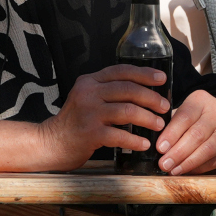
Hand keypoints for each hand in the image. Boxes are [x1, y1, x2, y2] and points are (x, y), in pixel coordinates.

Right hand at [44, 66, 170, 169]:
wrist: (50, 143)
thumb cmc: (77, 121)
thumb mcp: (88, 98)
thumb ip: (109, 91)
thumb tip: (146, 91)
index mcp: (90, 82)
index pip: (121, 71)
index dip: (144, 73)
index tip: (162, 79)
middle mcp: (88, 94)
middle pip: (128, 90)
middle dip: (152, 98)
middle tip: (165, 107)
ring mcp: (88, 113)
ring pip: (127, 111)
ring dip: (148, 118)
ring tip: (159, 124)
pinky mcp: (89, 134)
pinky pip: (120, 135)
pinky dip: (135, 140)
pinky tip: (144, 143)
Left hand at [158, 89, 215, 173]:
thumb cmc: (191, 121)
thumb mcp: (179, 116)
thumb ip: (168, 127)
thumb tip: (153, 146)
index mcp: (201, 101)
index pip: (185, 117)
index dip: (172, 134)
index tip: (160, 148)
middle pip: (197, 134)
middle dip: (178, 152)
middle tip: (164, 164)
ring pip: (208, 148)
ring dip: (189, 162)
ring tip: (173, 170)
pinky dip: (200, 167)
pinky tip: (187, 171)